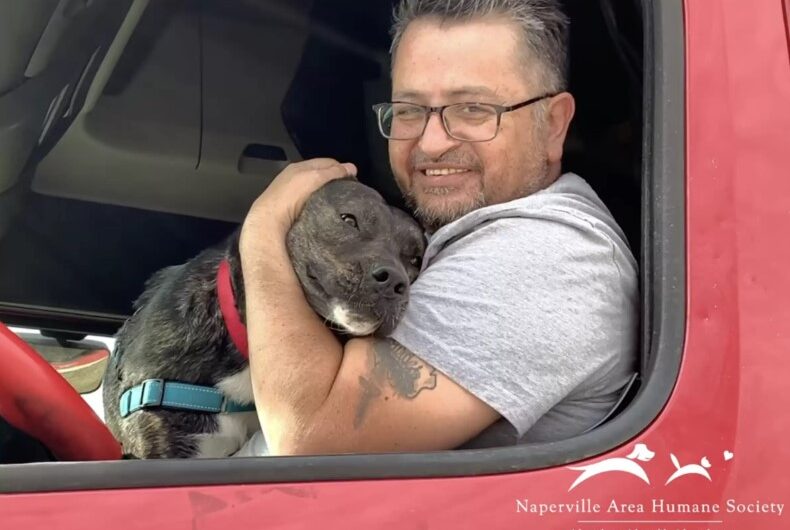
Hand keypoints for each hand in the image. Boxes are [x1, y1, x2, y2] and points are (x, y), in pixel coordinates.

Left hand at [240, 158, 356, 251]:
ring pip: (315, 189)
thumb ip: (333, 172)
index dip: (341, 168)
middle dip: (334, 180)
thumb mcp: (315, 178)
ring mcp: (291, 194)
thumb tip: (352, 167)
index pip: (326, 163)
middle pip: (321, 175)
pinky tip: (324, 210)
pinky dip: (318, 203)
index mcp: (299, 167)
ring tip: (338, 202)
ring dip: (326, 193)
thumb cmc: (291, 195)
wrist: (269, 221)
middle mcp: (294, 178)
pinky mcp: (289, 209)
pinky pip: (309, 202)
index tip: (353, 179)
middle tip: (347, 192)